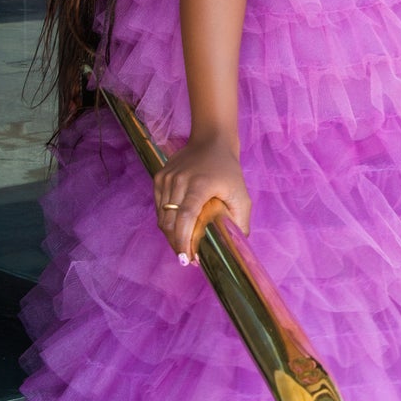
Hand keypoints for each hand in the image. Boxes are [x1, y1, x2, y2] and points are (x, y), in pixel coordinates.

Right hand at [154, 136, 251, 260]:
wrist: (211, 140)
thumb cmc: (228, 169)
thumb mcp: (241, 194)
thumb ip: (240, 220)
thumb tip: (237, 246)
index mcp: (199, 184)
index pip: (185, 217)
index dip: (183, 241)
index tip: (188, 259)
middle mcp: (179, 180)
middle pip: (170, 222)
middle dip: (177, 245)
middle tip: (188, 259)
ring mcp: (166, 178)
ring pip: (162, 217)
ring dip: (171, 235)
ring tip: (183, 247)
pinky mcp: (159, 178)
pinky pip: (159, 207)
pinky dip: (166, 221)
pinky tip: (178, 228)